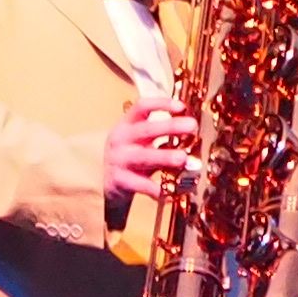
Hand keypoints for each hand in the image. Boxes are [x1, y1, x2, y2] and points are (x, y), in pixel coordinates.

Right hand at [103, 98, 196, 220]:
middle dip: (170, 127)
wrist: (104, 182)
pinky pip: (141, 185)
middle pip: (146, 130)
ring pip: (144, 157)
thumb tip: (192, 131)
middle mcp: (121, 140)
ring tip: (183, 158)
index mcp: (127, 124)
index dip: (161, 104)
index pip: (142, 107)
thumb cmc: (131, 156)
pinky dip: (157, 190)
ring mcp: (119, 160)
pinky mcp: (120, 181)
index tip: (181, 106)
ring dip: (165, 157)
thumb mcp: (139, 140)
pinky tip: (171, 192)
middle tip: (192, 126)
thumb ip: (161, 135)